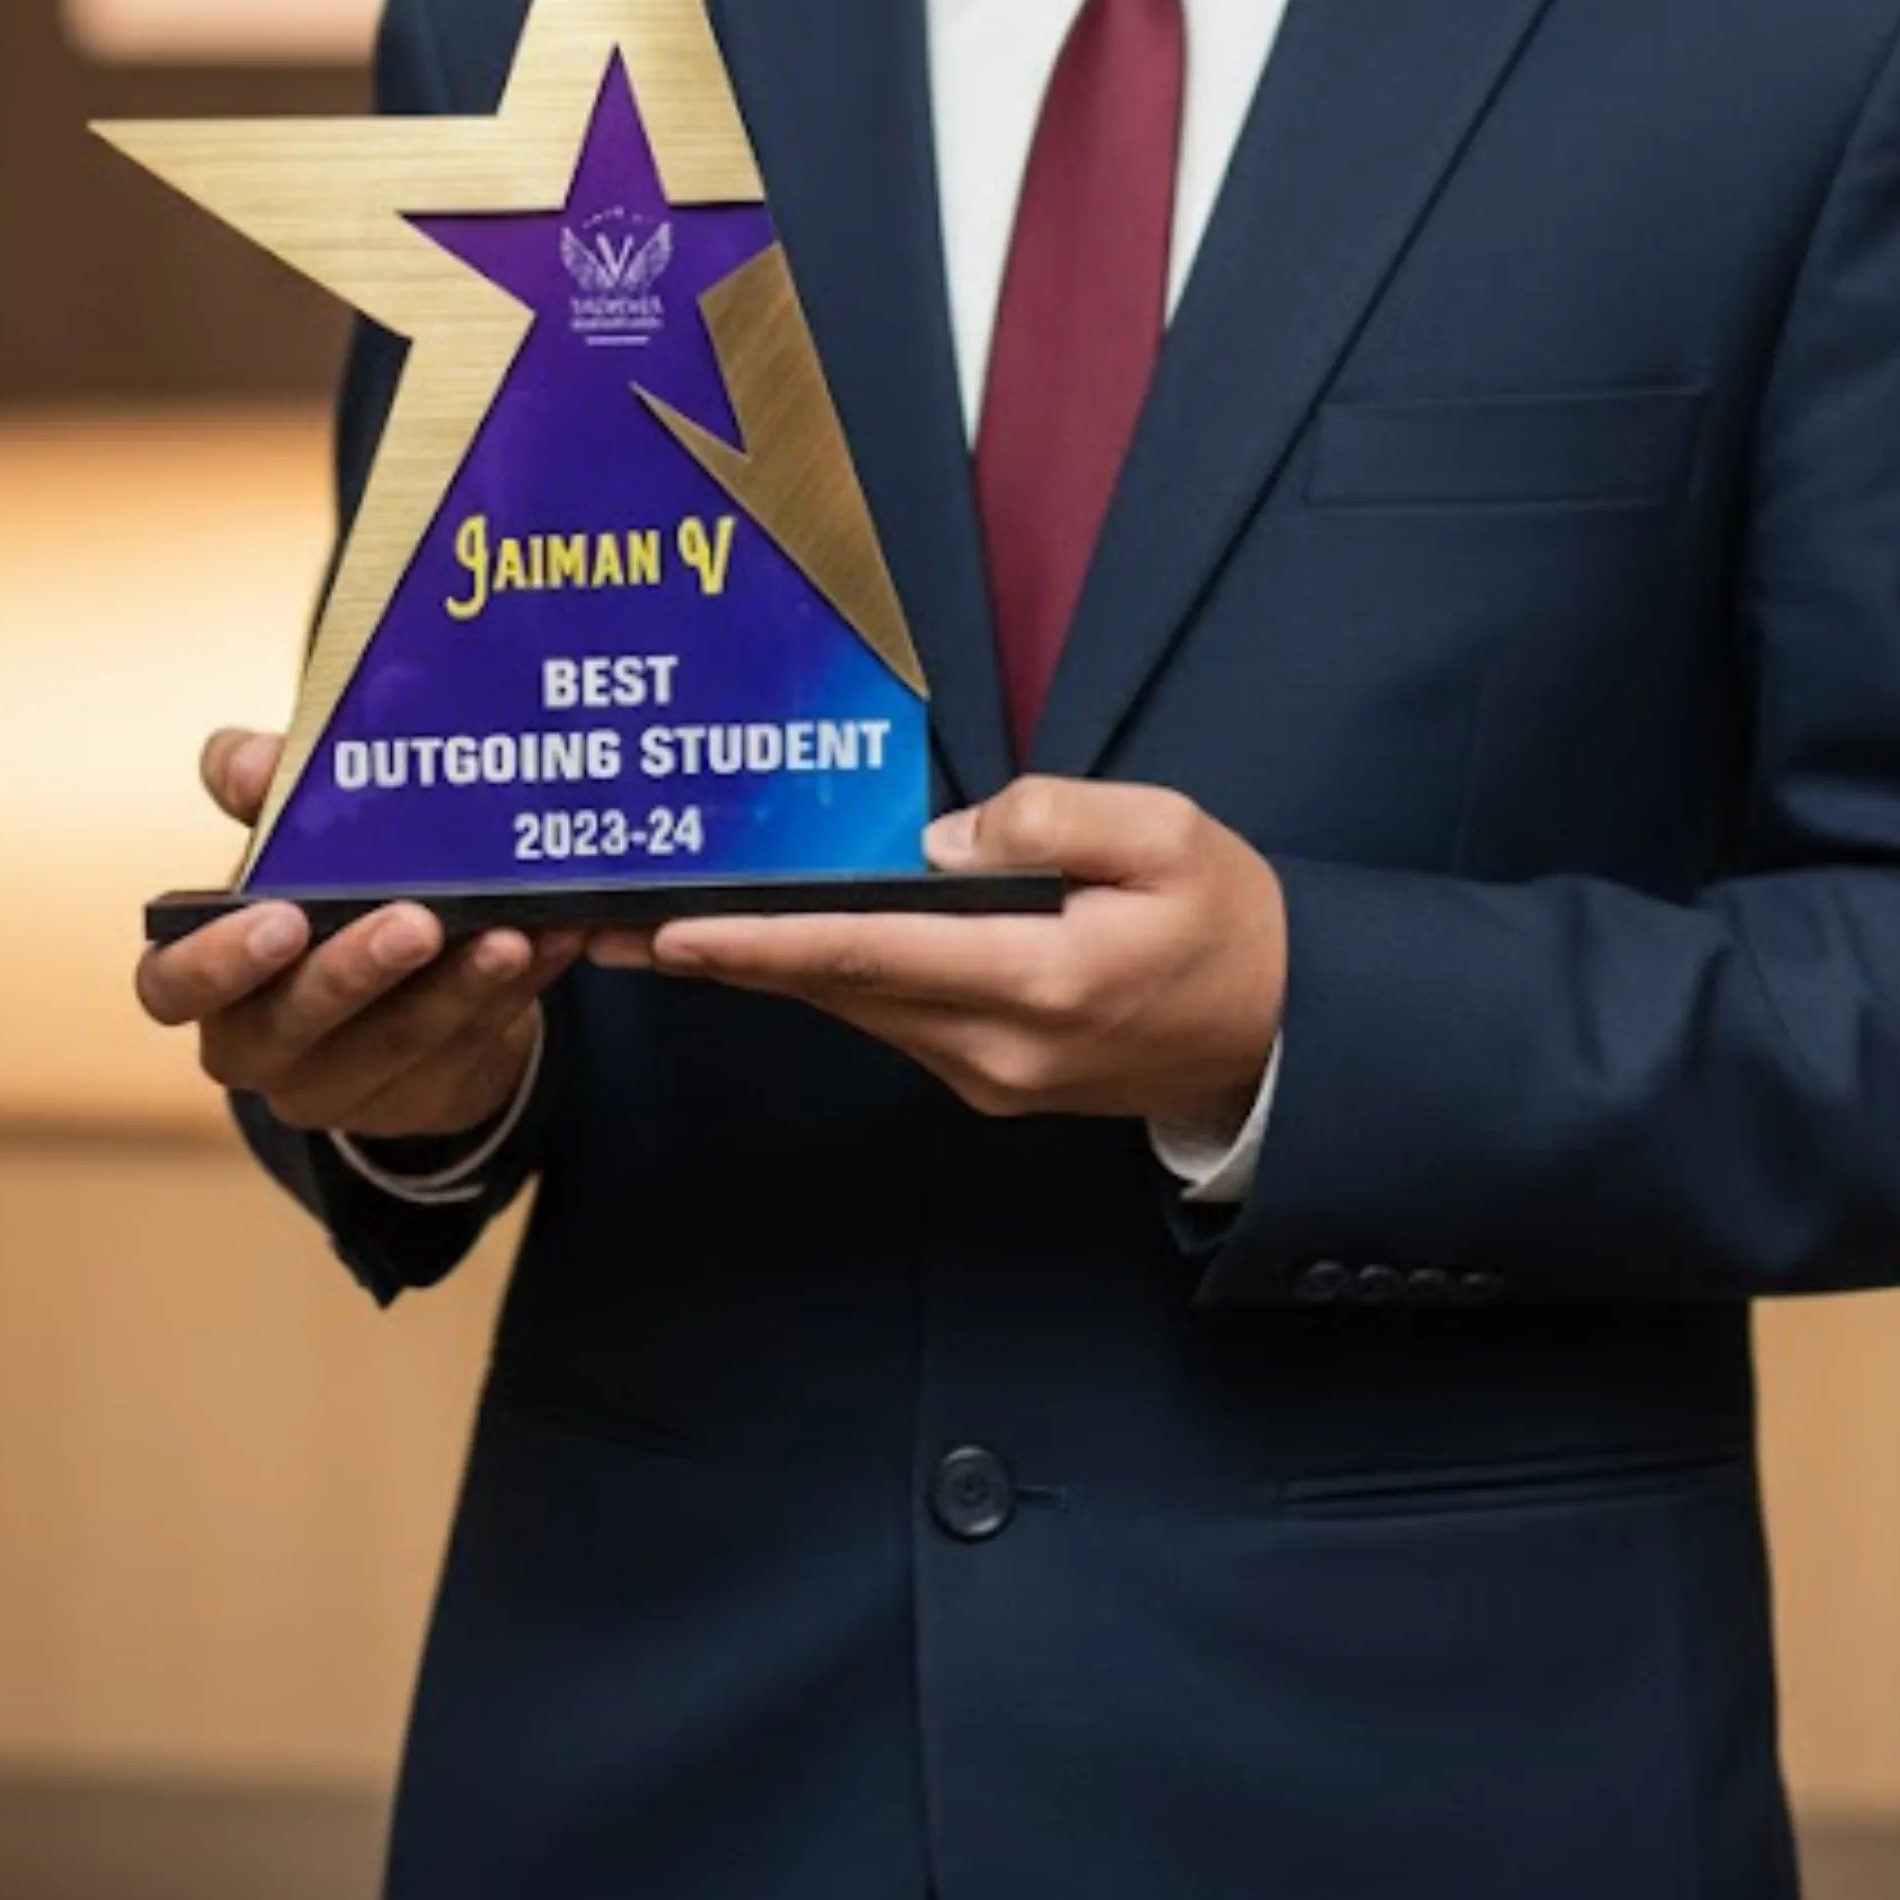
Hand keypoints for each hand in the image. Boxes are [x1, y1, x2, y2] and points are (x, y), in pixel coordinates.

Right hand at [133, 726, 583, 1139]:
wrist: (405, 973)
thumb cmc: (325, 893)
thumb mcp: (294, 838)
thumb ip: (265, 792)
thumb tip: (244, 763)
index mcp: (211, 980)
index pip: (173, 987)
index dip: (216, 963)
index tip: (280, 919)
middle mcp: (262, 1047)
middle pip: (293, 1027)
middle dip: (358, 972)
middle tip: (417, 921)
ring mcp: (342, 1088)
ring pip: (397, 1046)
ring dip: (458, 988)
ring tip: (512, 934)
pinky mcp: (422, 1100)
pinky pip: (473, 1050)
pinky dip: (517, 993)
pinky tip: (556, 940)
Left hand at [590, 778, 1284, 1136]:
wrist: (1281, 1036)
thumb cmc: (1230, 921)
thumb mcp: (1165, 833)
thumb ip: (1052, 820)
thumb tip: (947, 841)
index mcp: (1038, 981)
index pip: (871, 955)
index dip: (763, 942)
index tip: (675, 932)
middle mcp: (995, 1046)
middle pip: (837, 991)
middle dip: (727, 958)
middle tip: (618, 929)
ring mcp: (989, 1076)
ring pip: (856, 1010)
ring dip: (768, 972)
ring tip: (673, 931)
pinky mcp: (990, 1079)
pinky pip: (891, 1020)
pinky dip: (831, 981)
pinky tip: (782, 947)